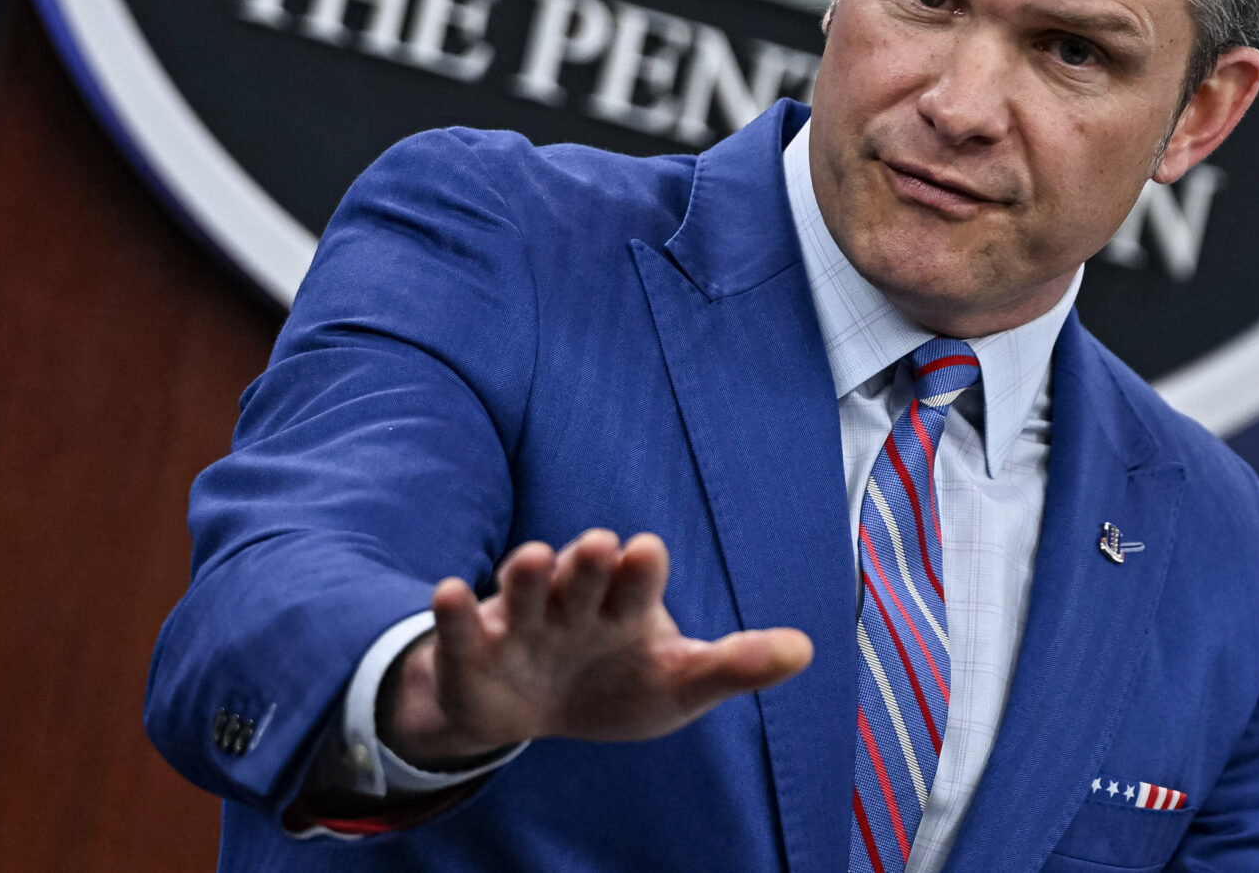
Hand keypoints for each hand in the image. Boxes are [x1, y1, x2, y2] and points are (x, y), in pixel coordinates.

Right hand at [378, 529, 812, 768]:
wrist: (533, 710)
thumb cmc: (615, 684)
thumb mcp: (677, 684)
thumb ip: (734, 666)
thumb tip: (807, 650)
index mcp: (627, 606)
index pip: (638, 580)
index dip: (641, 570)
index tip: (646, 552)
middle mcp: (575, 602)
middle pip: (582, 576)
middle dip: (589, 563)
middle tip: (598, 548)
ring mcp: (522, 622)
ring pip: (524, 590)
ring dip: (527, 575)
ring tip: (532, 559)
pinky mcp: (473, 650)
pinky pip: (459, 627)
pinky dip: (453, 614)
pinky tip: (451, 595)